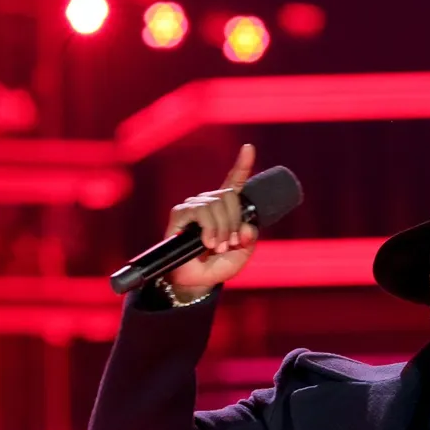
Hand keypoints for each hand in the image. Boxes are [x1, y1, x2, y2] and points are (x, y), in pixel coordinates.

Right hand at [163, 143, 258, 299]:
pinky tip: (208, 242)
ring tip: (218, 246)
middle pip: (229, 196)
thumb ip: (249, 240)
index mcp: (225, 209)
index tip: (248, 148)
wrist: (195, 280)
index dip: (242, 165)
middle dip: (234, 221)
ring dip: (222, 229)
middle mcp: (209, 203)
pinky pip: (201, 211)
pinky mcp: (180, 213)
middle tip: (229, 243)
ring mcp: (194, 206)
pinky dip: (210, 228)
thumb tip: (246, 226)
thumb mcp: (241, 254)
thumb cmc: (217, 265)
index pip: (234, 183)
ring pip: (217, 203)